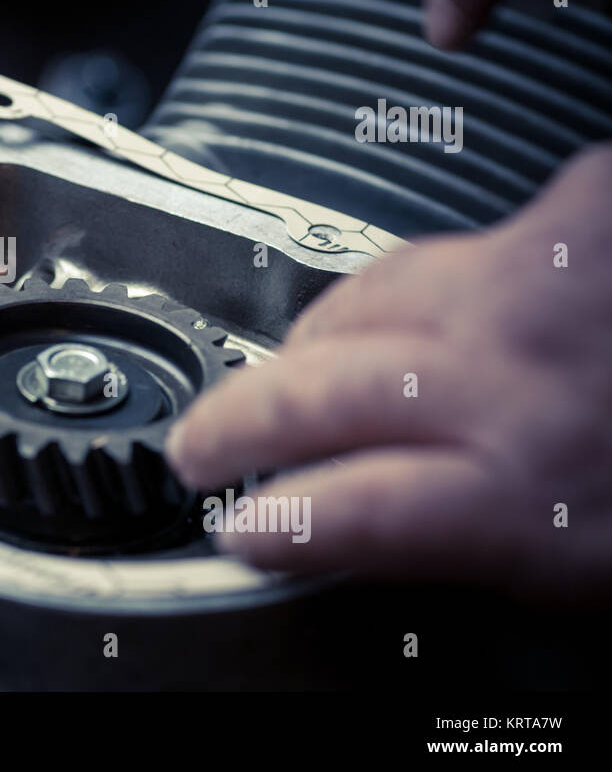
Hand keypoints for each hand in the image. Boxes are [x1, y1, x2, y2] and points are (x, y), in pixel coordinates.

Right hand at [166, 144, 611, 596]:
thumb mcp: (611, 560)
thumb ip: (501, 542)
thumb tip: (407, 534)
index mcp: (532, 495)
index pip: (340, 512)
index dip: (272, 527)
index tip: (238, 532)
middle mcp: (510, 381)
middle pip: (311, 392)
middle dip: (231, 422)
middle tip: (201, 445)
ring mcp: (532, 283)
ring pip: (360, 301)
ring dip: (304, 346)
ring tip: (280, 374)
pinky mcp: (565, 210)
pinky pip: (448, 248)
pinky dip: (412, 287)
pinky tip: (402, 311)